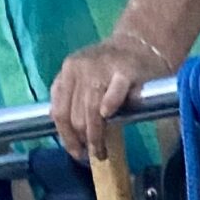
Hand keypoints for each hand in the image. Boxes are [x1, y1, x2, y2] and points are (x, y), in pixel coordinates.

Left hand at [50, 32, 170, 162]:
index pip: (60, 111)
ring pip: (91, 111)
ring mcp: (101, 69)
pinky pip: (113, 94)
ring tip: (102, 152)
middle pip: (75, 116)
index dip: (67, 138)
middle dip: (84, 141)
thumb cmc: (110, 69)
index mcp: (68, 71)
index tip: (77, 153)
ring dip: (96, 136)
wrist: (139, 46)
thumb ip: (69, 97)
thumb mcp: (82, 77)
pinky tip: (109, 117)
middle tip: (94, 153)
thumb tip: (61, 127)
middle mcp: (80, 68)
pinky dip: (109, 106)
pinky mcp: (124, 72)